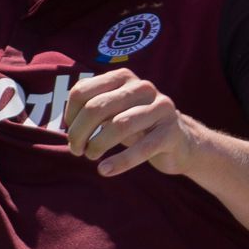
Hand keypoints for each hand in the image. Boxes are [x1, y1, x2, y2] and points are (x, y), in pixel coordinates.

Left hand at [63, 68, 201, 177]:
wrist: (181, 142)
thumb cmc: (139, 126)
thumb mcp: (114, 113)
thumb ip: (93, 110)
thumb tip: (67, 124)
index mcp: (123, 77)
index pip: (82, 91)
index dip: (70, 116)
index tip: (70, 133)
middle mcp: (142, 87)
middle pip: (97, 107)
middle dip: (79, 132)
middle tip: (76, 150)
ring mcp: (160, 108)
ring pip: (118, 125)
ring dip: (97, 145)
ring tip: (91, 156)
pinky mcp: (171, 132)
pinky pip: (141, 148)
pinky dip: (119, 162)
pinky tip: (104, 170)